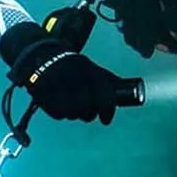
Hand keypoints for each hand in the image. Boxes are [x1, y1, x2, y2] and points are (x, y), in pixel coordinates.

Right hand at [3, 27, 129, 124]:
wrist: (42, 56)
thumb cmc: (73, 67)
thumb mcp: (91, 68)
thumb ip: (108, 80)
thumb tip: (134, 90)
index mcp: (90, 69)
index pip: (104, 93)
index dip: (108, 110)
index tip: (106, 119)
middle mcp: (75, 76)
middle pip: (86, 106)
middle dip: (88, 114)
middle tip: (87, 114)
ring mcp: (58, 84)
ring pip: (71, 112)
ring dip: (74, 115)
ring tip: (73, 109)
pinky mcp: (43, 92)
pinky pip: (56, 113)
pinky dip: (60, 113)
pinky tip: (60, 106)